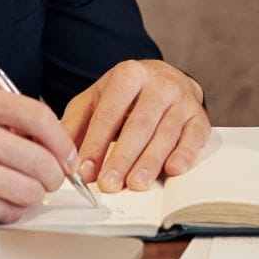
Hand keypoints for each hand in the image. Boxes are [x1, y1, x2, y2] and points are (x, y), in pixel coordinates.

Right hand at [0, 85, 80, 223]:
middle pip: (40, 160)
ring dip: (34, 194)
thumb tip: (59, 151)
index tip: (68, 158)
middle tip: (51, 178)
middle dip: (53, 175)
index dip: (62, 142)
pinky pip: (8, 212)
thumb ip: (13, 120)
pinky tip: (4, 200)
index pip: (39, 118)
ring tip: (24, 188)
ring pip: (29, 191)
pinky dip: (14, 210)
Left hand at [62, 60, 209, 193]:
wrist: (165, 79)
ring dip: (150, 162)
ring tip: (136, 184)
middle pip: (139, 124)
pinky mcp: (200, 117)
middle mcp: (160, 84)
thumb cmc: (126, 95)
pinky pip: (193, 137)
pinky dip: (184, 155)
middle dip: (123, 157)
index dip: (96, 143)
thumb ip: (76, 124)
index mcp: (129, 75)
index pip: (110, 113)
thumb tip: (58, 153)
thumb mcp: (95, 100)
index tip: (85, 170)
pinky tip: (173, 170)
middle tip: (110, 183)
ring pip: (166, 133)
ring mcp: (182, 100)